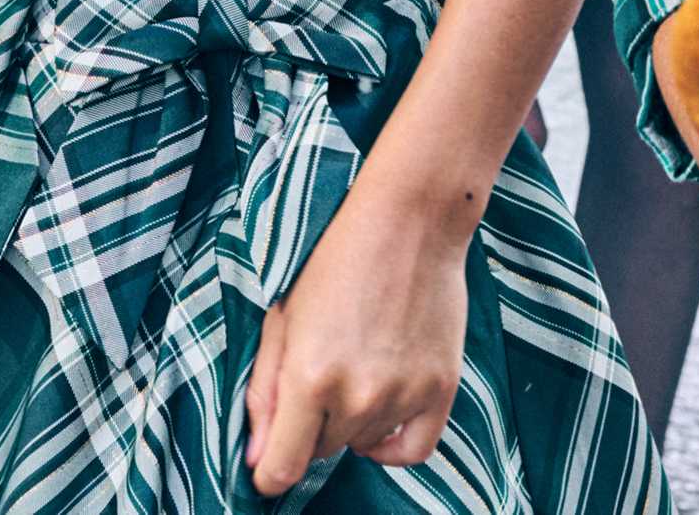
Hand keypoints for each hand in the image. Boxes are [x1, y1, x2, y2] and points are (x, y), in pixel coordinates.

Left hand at [247, 201, 470, 493]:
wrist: (408, 223)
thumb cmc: (333, 263)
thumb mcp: (281, 321)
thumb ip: (264, 394)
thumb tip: (256, 460)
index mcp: (308, 378)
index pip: (282, 468)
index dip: (267, 475)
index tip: (266, 468)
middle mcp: (358, 396)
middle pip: (321, 451)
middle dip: (310, 426)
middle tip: (317, 370)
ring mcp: (404, 396)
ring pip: (361, 445)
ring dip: (350, 422)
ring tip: (353, 364)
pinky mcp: (442, 390)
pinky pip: (413, 451)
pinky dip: (391, 446)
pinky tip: (379, 417)